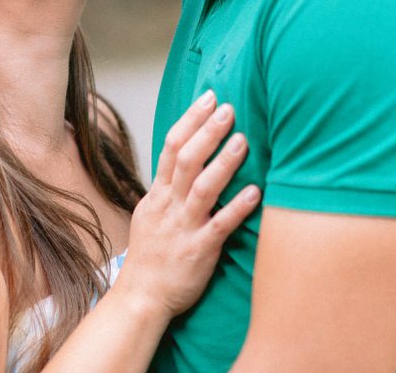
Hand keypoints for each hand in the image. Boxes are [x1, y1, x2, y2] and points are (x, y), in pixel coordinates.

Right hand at [113, 90, 260, 320]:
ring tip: (243, 139)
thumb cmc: (151, 257)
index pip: (171, 147)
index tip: (209, 98)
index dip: (191, 120)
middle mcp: (169, 206)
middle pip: (186, 160)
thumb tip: (186, 163)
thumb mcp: (151, 215)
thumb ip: (169, 189)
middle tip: (229, 108)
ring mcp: (183, 228)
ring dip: (223, 162)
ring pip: (202, 188)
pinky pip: (220, 226)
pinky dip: (237, 207)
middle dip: (207, 131)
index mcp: (158, 195)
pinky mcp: (198, 251)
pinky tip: (255, 191)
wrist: (141, 298)